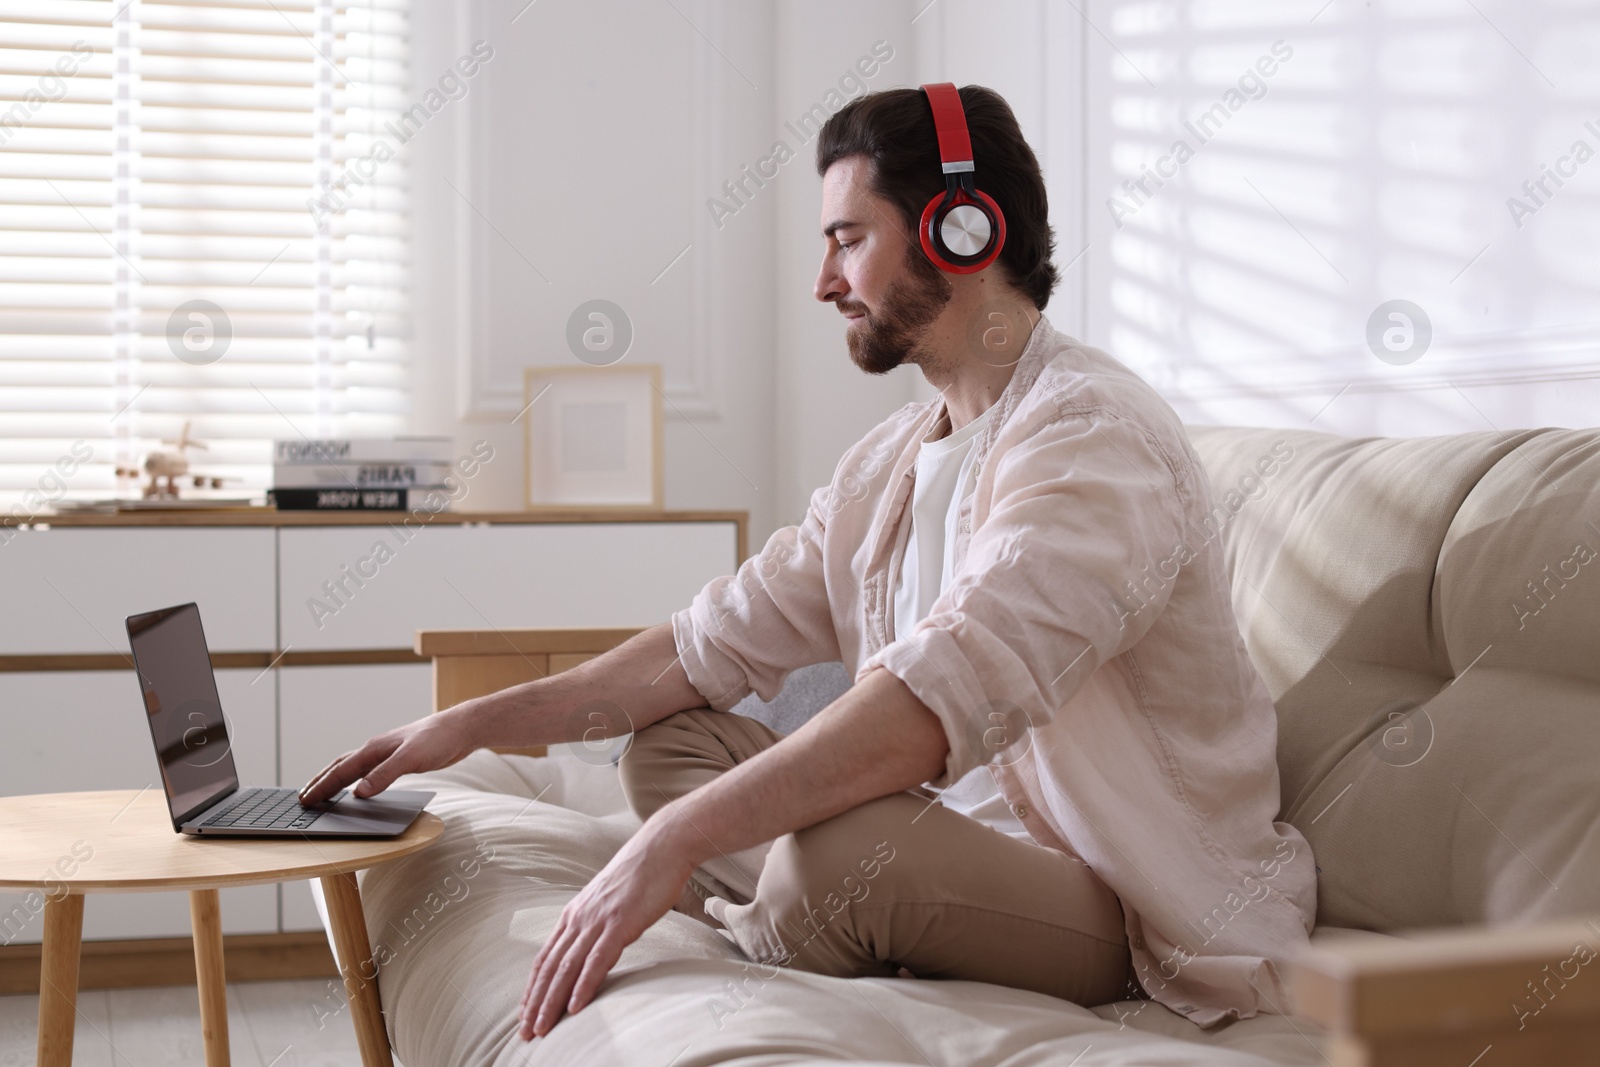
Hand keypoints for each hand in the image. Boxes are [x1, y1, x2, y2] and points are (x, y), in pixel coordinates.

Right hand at [299, 704, 481, 805]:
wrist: (461, 729)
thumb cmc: (438, 739)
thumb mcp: (410, 759)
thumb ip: (385, 774)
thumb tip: (359, 792)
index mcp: (374, 749)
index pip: (341, 771)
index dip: (322, 787)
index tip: (305, 799)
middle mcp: (376, 750)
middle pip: (340, 767)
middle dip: (321, 783)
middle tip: (304, 798)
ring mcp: (387, 754)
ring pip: (353, 768)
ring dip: (336, 780)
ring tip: (322, 793)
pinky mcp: (399, 760)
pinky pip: (369, 772)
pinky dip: (356, 781)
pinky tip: (358, 789)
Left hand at [518, 819, 694, 1038]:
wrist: (663, 846)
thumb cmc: (642, 873)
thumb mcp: (611, 901)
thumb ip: (598, 923)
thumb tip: (596, 946)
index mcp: (575, 913)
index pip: (545, 957)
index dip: (533, 987)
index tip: (525, 1012)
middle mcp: (579, 918)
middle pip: (550, 967)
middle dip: (535, 1003)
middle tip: (526, 1032)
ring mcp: (598, 920)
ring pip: (566, 968)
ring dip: (552, 1002)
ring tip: (543, 1028)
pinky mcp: (620, 923)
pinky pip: (597, 960)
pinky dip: (583, 985)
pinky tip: (575, 1007)